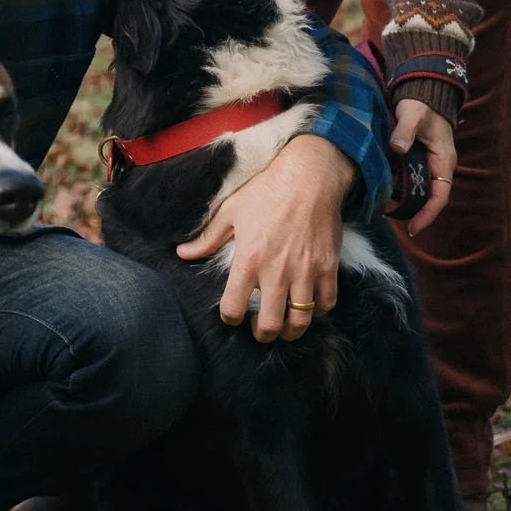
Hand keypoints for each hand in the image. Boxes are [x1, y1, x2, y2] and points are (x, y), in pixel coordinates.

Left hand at [175, 135, 355, 342]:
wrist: (310, 175)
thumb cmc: (267, 190)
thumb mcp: (231, 211)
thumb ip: (207, 238)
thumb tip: (183, 253)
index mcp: (249, 260)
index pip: (233, 308)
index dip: (229, 318)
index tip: (231, 314)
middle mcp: (277, 272)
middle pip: (270, 325)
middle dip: (263, 334)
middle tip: (261, 329)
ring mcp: (305, 271)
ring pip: (300, 321)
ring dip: (291, 330)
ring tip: (285, 326)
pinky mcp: (327, 267)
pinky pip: (327, 303)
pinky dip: (319, 309)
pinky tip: (310, 303)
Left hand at [392, 100, 457, 236]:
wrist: (421, 93)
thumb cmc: (421, 104)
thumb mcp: (413, 115)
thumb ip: (405, 131)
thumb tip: (397, 148)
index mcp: (443, 161)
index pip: (440, 196)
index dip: (428, 215)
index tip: (413, 228)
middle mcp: (437, 167)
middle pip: (428, 198)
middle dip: (413, 212)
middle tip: (391, 218)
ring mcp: (427, 164)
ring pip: (418, 190)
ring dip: (404, 200)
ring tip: (384, 208)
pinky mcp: (416, 160)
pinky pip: (409, 179)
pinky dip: (398, 187)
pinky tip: (383, 190)